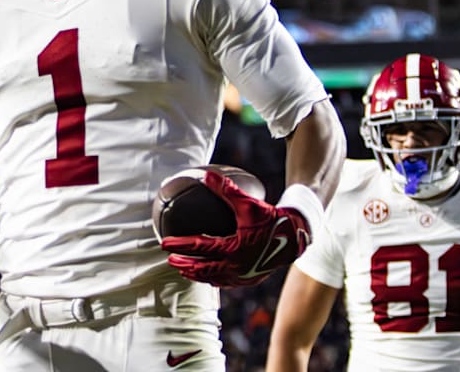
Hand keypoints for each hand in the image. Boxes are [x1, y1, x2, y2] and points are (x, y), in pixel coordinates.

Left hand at [161, 170, 311, 286]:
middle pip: (203, 268)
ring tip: (183, 268)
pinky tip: (205, 275)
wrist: (295, 235)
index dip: (181, 245)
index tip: (165, 242)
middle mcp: (238, 265)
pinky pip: (226, 282)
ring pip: (213, 278)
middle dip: (184, 264)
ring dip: (196, 274)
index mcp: (235, 247)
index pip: (201, 247)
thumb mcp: (248, 203)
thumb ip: (227, 190)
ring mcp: (244, 276)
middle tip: (169, 258)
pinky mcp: (250, 279)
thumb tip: (207, 176)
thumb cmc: (270, 217)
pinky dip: (212, 279)